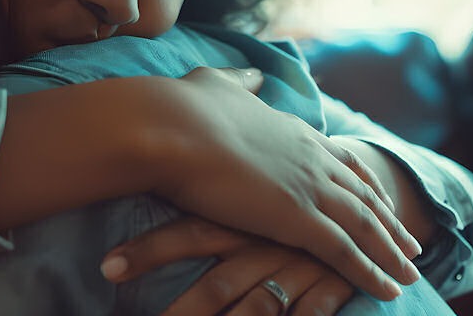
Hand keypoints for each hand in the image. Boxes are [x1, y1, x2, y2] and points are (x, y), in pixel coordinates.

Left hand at [101, 216, 356, 314]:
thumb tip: (139, 169)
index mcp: (241, 217)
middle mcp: (264, 244)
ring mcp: (296, 270)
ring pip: (257, 309)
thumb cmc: (290, 199)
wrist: (364, 199)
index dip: (148, 250)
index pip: (188, 233)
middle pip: (218, 284)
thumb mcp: (250, 191)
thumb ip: (205, 196)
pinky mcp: (328, 289)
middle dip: (180, 311)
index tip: (108, 268)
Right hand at [150, 67, 421, 300]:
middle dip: (390, 218)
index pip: (340, 158)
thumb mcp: (218, 84)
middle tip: (412, 240)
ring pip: (365, 225)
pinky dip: (372, 273)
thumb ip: (242, 82)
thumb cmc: (183, 109)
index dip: (364, 180)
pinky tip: (391, 289)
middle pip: (363, 194)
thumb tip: (256, 74)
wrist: (170, 127)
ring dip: (392, 251)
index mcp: (292, 130)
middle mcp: (310, 157)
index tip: (381, 194)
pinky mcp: (298, 218)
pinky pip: (346, 252)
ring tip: (412, 270)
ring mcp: (309, 187)